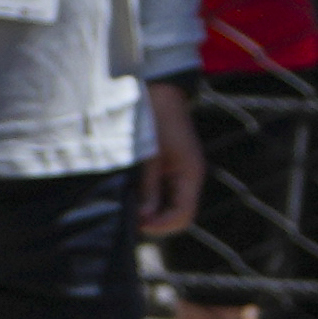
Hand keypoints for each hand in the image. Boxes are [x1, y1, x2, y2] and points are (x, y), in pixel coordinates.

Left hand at [144, 79, 206, 238]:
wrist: (157, 92)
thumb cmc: (152, 120)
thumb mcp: (147, 155)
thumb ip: (148, 187)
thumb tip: (145, 217)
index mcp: (190, 174)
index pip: (182, 215)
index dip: (160, 226)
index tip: (136, 224)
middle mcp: (189, 177)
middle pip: (177, 214)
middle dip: (154, 221)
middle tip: (128, 218)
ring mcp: (180, 173)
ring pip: (169, 205)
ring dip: (150, 211)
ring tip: (127, 208)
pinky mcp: (170, 167)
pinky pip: (164, 193)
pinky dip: (149, 200)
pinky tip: (131, 196)